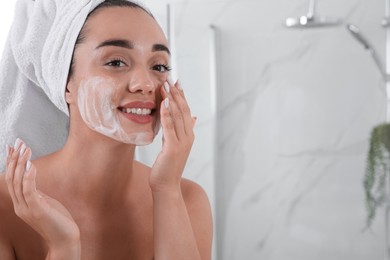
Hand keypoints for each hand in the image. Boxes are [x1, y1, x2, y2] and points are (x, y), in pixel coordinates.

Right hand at [5, 139, 79, 254]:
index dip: (11, 162)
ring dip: (21, 163)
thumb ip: (36, 192)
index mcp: (21, 204)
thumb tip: (30, 175)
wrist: (65, 239)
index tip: (13, 147)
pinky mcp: (37, 210)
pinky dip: (29, 177)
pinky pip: (29, 191)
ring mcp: (27, 209)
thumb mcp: (44, 202)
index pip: (11, 180)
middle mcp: (20, 206)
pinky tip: (32, 165)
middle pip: (11, 178)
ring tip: (26, 149)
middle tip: (19, 142)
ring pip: (18, 182)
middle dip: (15, 159)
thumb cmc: (58, 220)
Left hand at [149, 80, 196, 192]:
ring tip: (165, 86)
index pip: (186, 111)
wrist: (166, 185)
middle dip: (176, 94)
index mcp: (189, 135)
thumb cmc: (168, 166)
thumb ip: (182, 130)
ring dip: (171, 100)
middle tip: (170, 79)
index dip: (181, 96)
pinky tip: (163, 103)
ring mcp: (182, 142)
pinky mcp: (173, 148)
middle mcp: (188, 137)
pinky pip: (170, 127)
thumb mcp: (175, 145)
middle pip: (183, 110)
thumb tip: (193, 117)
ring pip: (178, 116)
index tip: (176, 83)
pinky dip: (167, 114)